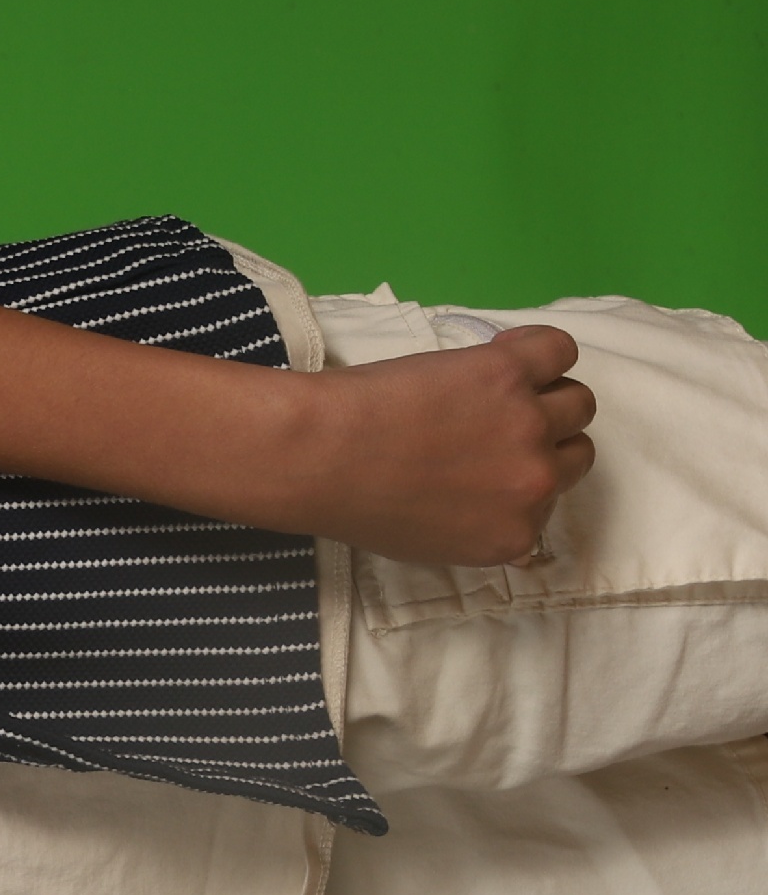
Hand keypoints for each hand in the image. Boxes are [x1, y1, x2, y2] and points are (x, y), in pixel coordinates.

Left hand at [270, 329, 596, 565]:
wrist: (317, 455)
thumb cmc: (353, 502)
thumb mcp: (426, 546)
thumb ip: (480, 532)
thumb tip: (512, 524)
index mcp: (515, 534)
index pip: (555, 499)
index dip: (523, 476)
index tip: (492, 463)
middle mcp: (535, 484)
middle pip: (576, 450)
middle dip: (543, 438)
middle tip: (493, 426)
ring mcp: (527, 424)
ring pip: (577, 401)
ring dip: (546, 393)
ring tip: (495, 389)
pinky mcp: (509, 372)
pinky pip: (559, 348)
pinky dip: (538, 347)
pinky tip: (503, 352)